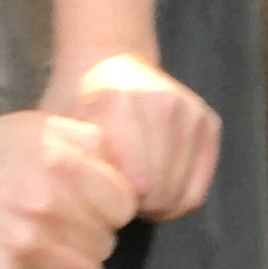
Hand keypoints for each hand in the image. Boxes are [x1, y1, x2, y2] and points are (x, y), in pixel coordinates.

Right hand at [0, 112, 135, 268]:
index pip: (124, 202)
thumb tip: (134, 180)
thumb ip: (87, 143)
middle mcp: (46, 202)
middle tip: (63, 231)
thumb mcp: (34, 128)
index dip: (111, 208)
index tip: (93, 209)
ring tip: (53, 258)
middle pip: (108, 241)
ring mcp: (25, 246)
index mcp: (59, 158)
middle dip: (91, 239)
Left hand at [47, 52, 220, 221]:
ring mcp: (190, 112)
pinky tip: (156, 186)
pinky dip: (178, 198)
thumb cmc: (76, 103)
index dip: (115, 204)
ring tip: (136, 191)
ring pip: (181, 194)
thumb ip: (71, 167)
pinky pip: (198, 188)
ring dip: (157, 204)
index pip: (134, 184)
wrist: (106, 61)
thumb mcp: (59, 132)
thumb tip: (91, 208)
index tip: (100, 196)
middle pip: (160, 192)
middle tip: (118, 196)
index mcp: (118, 104)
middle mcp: (162, 104)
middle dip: (138, 206)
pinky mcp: (208, 122)